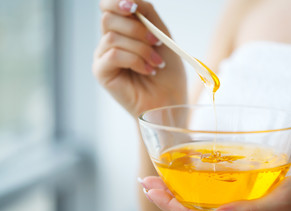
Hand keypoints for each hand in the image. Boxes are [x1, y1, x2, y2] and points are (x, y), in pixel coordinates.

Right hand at [93, 0, 186, 117]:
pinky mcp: (101, 72)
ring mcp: (103, 57)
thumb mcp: (162, 36)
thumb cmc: (167, 72)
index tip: (134, 7)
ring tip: (156, 63)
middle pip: (108, 19)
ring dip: (141, 49)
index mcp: (122, 31)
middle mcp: (109, 42)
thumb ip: (147, 15)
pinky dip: (134, 60)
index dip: (117, 2)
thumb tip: (130, 0)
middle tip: (157, 43)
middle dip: (137, 29)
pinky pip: (113, 55)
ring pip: (113, 38)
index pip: (107, 7)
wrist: (169, 100)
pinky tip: (147, 70)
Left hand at [140, 175, 290, 210]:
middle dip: (165, 198)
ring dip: (176, 196)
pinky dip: (193, 194)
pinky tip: (187, 185)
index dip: (169, 203)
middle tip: (145, 181)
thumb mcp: (281, 201)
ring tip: (158, 182)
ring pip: (197, 209)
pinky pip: (209, 205)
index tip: (150, 188)